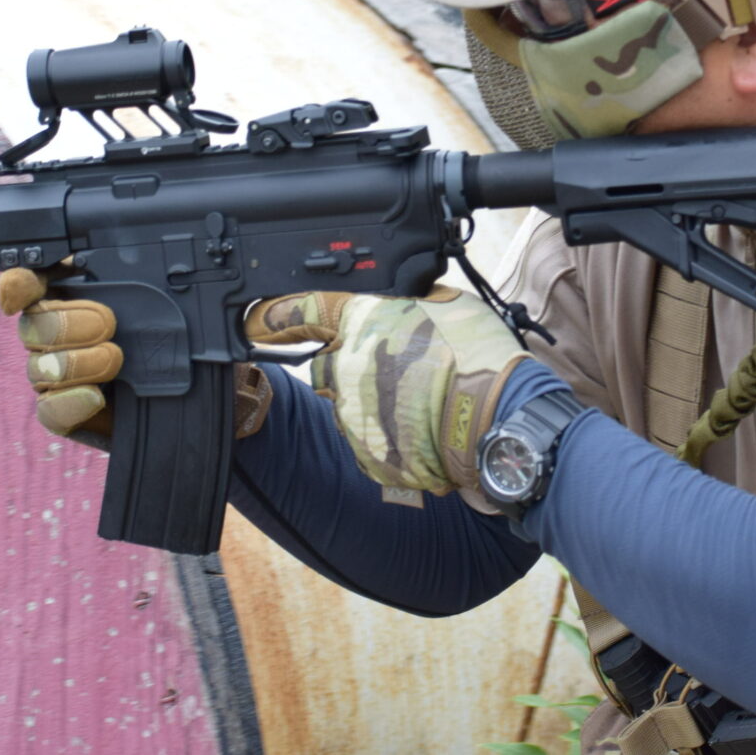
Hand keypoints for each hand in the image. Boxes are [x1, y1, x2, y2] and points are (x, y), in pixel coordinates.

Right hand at [0, 267, 272, 441]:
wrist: (193, 396)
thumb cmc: (186, 343)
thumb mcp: (193, 312)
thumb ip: (188, 294)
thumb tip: (211, 287)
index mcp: (80, 295)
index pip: (33, 283)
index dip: (20, 283)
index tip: (23, 286)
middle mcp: (60, 334)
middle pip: (33, 323)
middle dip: (64, 321)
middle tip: (108, 324)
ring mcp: (58, 376)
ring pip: (38, 366)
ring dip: (74, 361)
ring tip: (115, 359)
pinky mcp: (65, 412)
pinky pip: (48, 409)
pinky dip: (69, 401)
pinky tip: (94, 396)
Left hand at [245, 286, 528, 494]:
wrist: (497, 421)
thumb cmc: (478, 356)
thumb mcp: (447, 302)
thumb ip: (407, 301)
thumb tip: (398, 300)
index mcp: (363, 321)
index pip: (301, 312)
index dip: (275, 316)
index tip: (259, 320)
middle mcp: (347, 366)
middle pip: (325, 364)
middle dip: (348, 364)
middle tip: (394, 367)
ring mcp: (354, 414)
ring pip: (349, 405)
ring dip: (374, 402)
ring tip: (422, 401)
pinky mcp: (367, 454)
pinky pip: (368, 441)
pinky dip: (389, 436)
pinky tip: (423, 429)